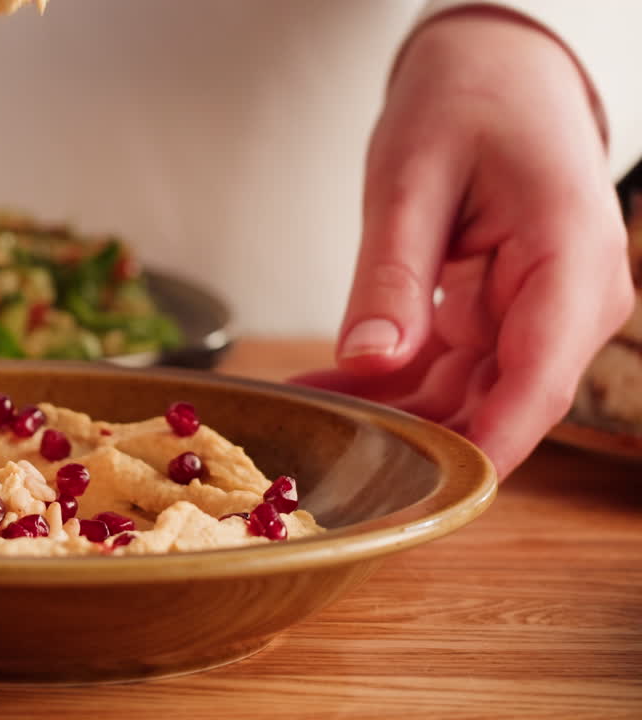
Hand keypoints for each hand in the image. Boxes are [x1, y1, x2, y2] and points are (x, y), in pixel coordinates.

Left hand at [292, 9, 634, 478]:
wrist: (496, 70)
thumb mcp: (412, 180)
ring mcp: (538, 313)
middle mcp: (569, 301)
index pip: (537, 383)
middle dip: (422, 439)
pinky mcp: (503, 317)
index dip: (484, 449)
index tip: (429, 496)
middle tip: (333, 458)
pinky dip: (391, 382)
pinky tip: (328, 389)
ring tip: (311, 419)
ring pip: (471, 395)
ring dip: (395, 413)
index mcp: (569, 262)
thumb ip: (394, 275)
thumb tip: (371, 361)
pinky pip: (450, 368)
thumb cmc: (468, 101)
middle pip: (503, 403)